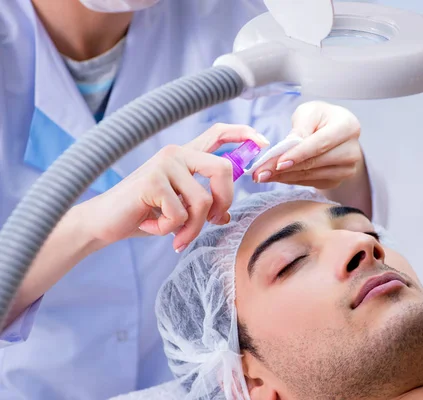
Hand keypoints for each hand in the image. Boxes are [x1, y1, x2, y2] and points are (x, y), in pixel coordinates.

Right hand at [77, 124, 268, 252]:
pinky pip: (180, 214)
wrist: (103, 222)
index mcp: (186, 155)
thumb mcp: (178, 207)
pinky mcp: (152, 180)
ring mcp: (164, 164)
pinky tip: (152, 226)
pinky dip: (169, 230)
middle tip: (211, 222)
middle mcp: (177, 153)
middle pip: (223, 170)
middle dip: (223, 202)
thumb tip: (226, 214)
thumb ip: (202, 204)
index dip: (244, 134)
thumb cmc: (143, 213)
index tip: (264, 143)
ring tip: (174, 234)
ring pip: (202, 201)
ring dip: (191, 228)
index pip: (219, 133)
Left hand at [252, 101, 362, 189]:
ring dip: (284, 177)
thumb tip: (286, 149)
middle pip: (315, 163)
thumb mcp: (309, 113)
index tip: (277, 163)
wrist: (334, 131)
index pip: (320, 144)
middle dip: (284, 169)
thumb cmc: (321, 118)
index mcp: (348, 127)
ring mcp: (346, 169)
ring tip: (262, 175)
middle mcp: (352, 151)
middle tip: (260, 173)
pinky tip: (276, 177)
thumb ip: (299, 128)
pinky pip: (310, 182)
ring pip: (310, 175)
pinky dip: (290, 180)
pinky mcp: (336, 181)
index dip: (299, 154)